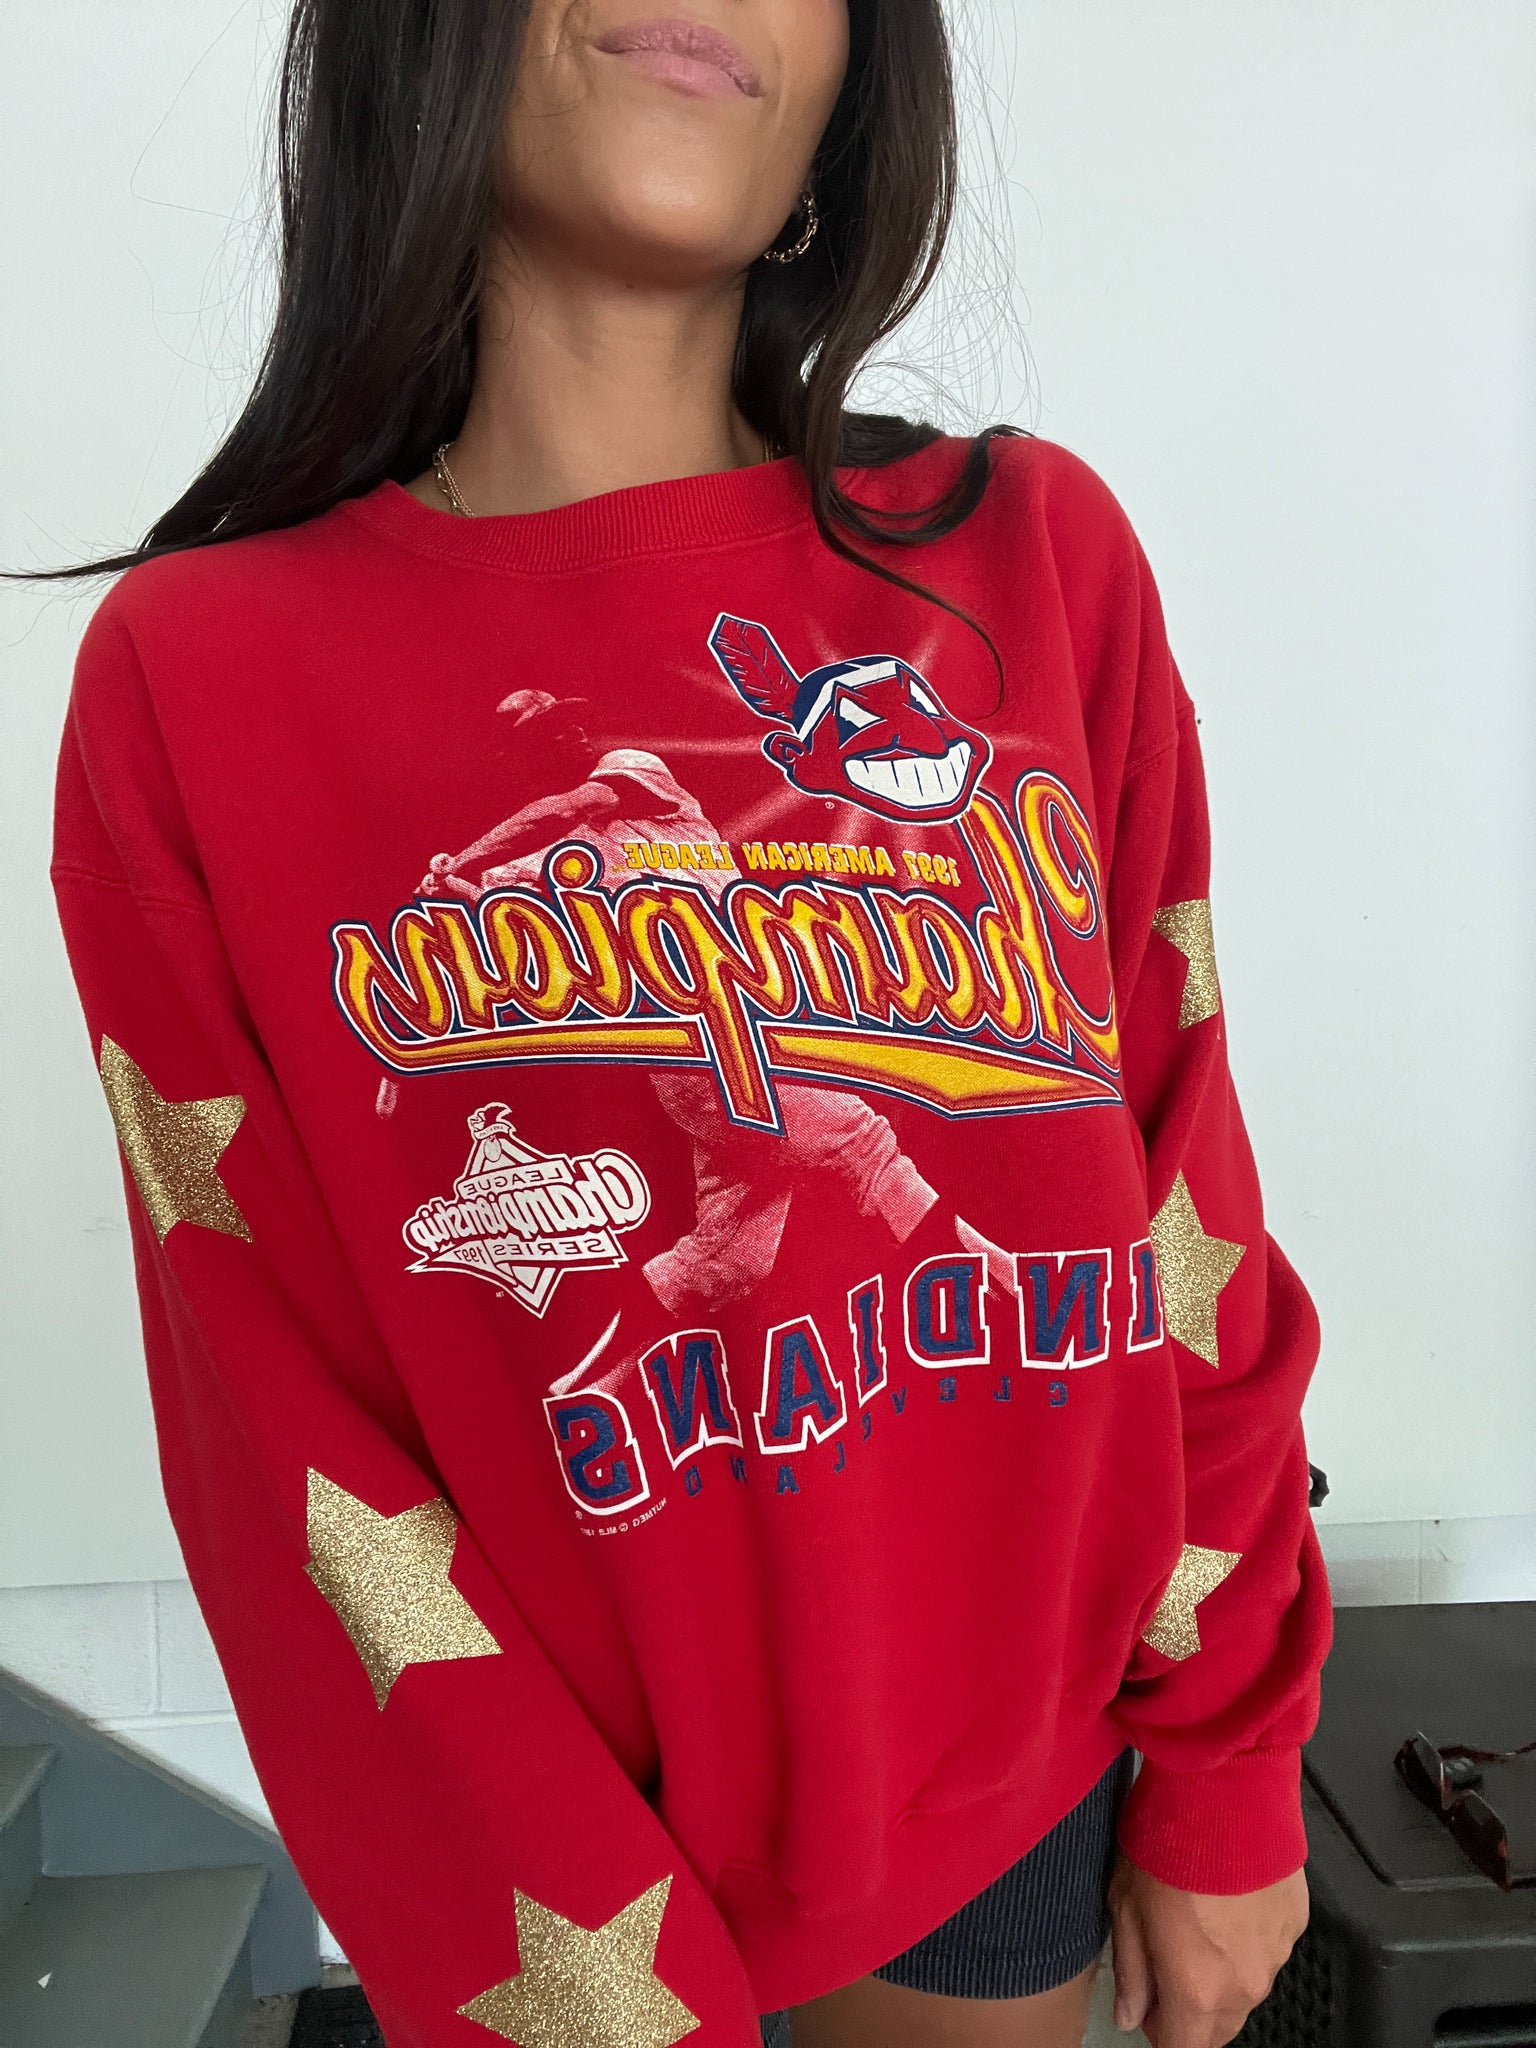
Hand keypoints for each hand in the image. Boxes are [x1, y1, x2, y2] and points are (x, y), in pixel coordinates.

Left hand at [1107, 1849, 1308, 2045]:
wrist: (1226, 1790)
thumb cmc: (1167, 1842)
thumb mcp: (1125, 1903)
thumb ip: (1130, 1969)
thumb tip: (1130, 2013)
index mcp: (1196, 1989)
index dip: (1159, 2033)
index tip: (1147, 2008)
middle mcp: (1243, 1985)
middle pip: (1218, 2029)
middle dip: (1191, 2012)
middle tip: (1166, 1965)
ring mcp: (1276, 1956)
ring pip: (1245, 1992)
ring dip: (1221, 1977)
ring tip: (1198, 1923)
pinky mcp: (1296, 1924)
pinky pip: (1268, 1952)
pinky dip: (1248, 1942)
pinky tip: (1229, 1901)